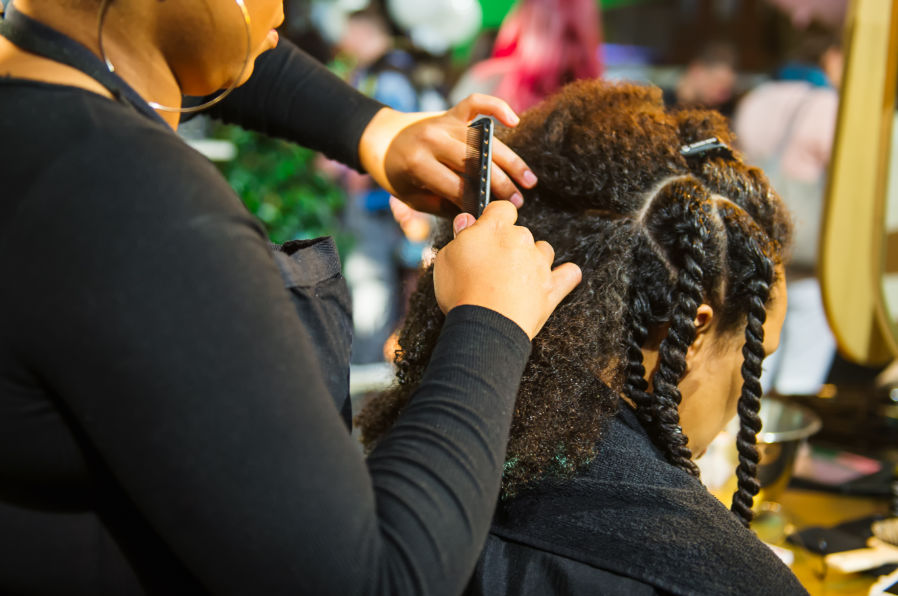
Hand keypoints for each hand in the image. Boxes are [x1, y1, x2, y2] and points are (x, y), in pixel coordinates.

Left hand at [357, 94, 538, 215]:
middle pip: (475, 163)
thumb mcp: (411, 197)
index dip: (476, 202)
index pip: (456, 186)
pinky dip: (496, 107)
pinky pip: (476, 103)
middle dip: (500, 184)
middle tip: (519, 201)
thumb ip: (441, 206)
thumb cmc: (398, 175)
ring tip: (529, 180)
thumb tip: (474, 214)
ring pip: (484, 141)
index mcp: (418, 164)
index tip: (494, 214)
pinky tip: (514, 122)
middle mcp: (432, 140)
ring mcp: (442, 123)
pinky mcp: (450, 112)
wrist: (380, 139)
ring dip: (509, 161)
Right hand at [433, 202, 581, 339]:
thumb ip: (460, 236)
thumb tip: (466, 220)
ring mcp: (540, 264)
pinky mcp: (552, 288)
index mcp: (495, 229)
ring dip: (534, 258)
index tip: (486, 230)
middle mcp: (521, 240)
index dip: (494, 218)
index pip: (502, 208)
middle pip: (521, 233)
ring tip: (517, 277)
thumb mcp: (447, 258)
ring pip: (543, 251)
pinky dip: (565, 275)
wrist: (485, 326)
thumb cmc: (461, 291)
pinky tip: (559, 278)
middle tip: (492, 266)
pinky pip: (568, 274)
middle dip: (509, 245)